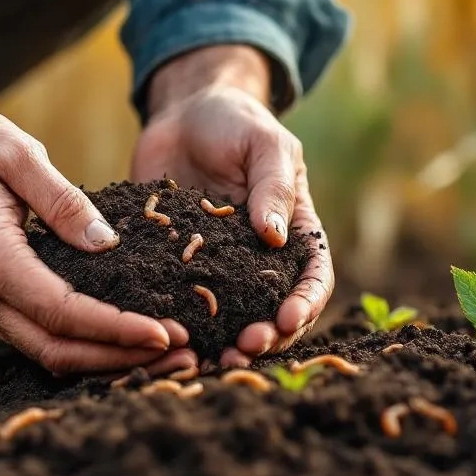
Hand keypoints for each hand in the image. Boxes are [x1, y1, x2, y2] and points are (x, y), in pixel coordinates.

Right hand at [0, 86, 191, 374]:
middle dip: (121, 359)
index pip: (65, 312)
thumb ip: (65, 202)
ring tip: (162, 356)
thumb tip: (107, 244)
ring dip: (105, 360)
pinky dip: (82, 345)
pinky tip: (121, 339)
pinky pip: (38, 336)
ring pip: (47, 352)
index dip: (119, 329)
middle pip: (58, 350)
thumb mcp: (19, 153)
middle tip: (179, 357)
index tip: (167, 333)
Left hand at [132, 45, 331, 367]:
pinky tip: (163, 337)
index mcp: (293, 232)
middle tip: (243, 351)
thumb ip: (274, 186)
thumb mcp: (265, 145)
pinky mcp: (176, 266)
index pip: (312, 278)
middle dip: (265, 337)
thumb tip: (272, 235)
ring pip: (229, 318)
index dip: (305, 303)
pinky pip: (180, 301)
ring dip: (223, 344)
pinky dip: (178, 324)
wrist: (184, 114)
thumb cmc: (237, 123)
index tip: (287, 319)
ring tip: (209, 360)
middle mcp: (259, 259)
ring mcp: (219, 267)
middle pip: (273, 311)